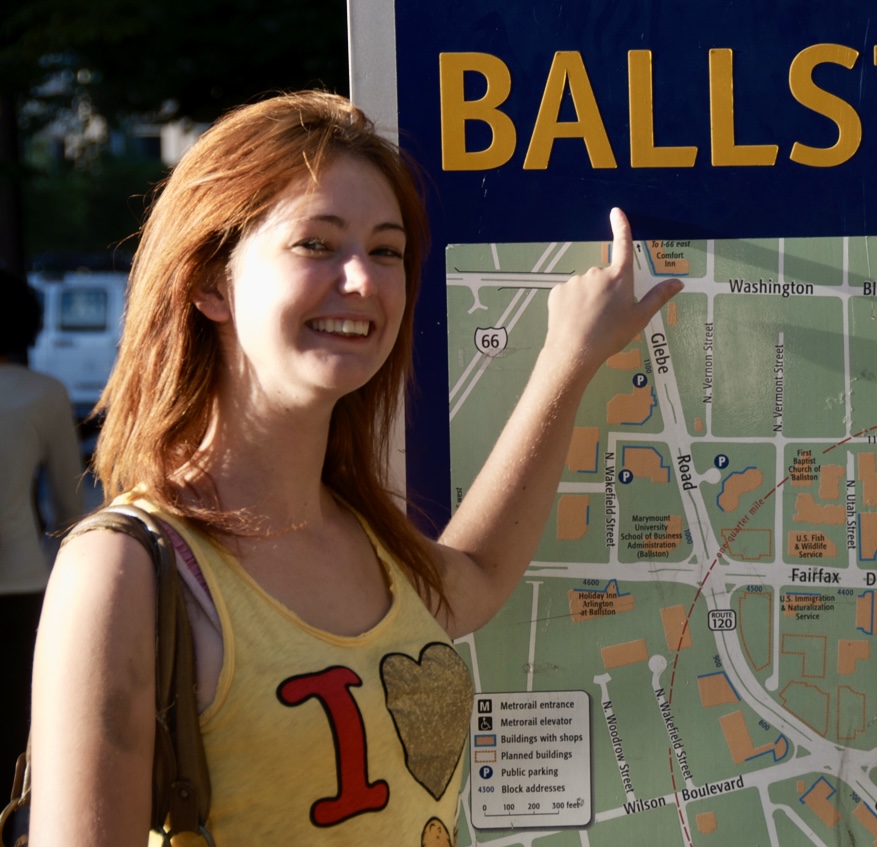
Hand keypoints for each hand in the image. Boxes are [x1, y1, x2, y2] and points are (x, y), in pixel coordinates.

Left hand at [543, 208, 682, 384]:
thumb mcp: (639, 318)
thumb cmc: (610, 336)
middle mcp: (596, 273)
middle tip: (605, 316)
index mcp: (619, 278)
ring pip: (584, 287)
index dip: (621, 227)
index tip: (616, 212)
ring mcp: (575, 281)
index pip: (623, 246)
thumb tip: (678, 282)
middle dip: (605, 291)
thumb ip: (658, 297)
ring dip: (587, 299)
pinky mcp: (558, 291)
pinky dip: (571, 305)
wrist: (575, 351)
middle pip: (603, 277)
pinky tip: (574, 321)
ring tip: (589, 322)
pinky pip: (567, 295)